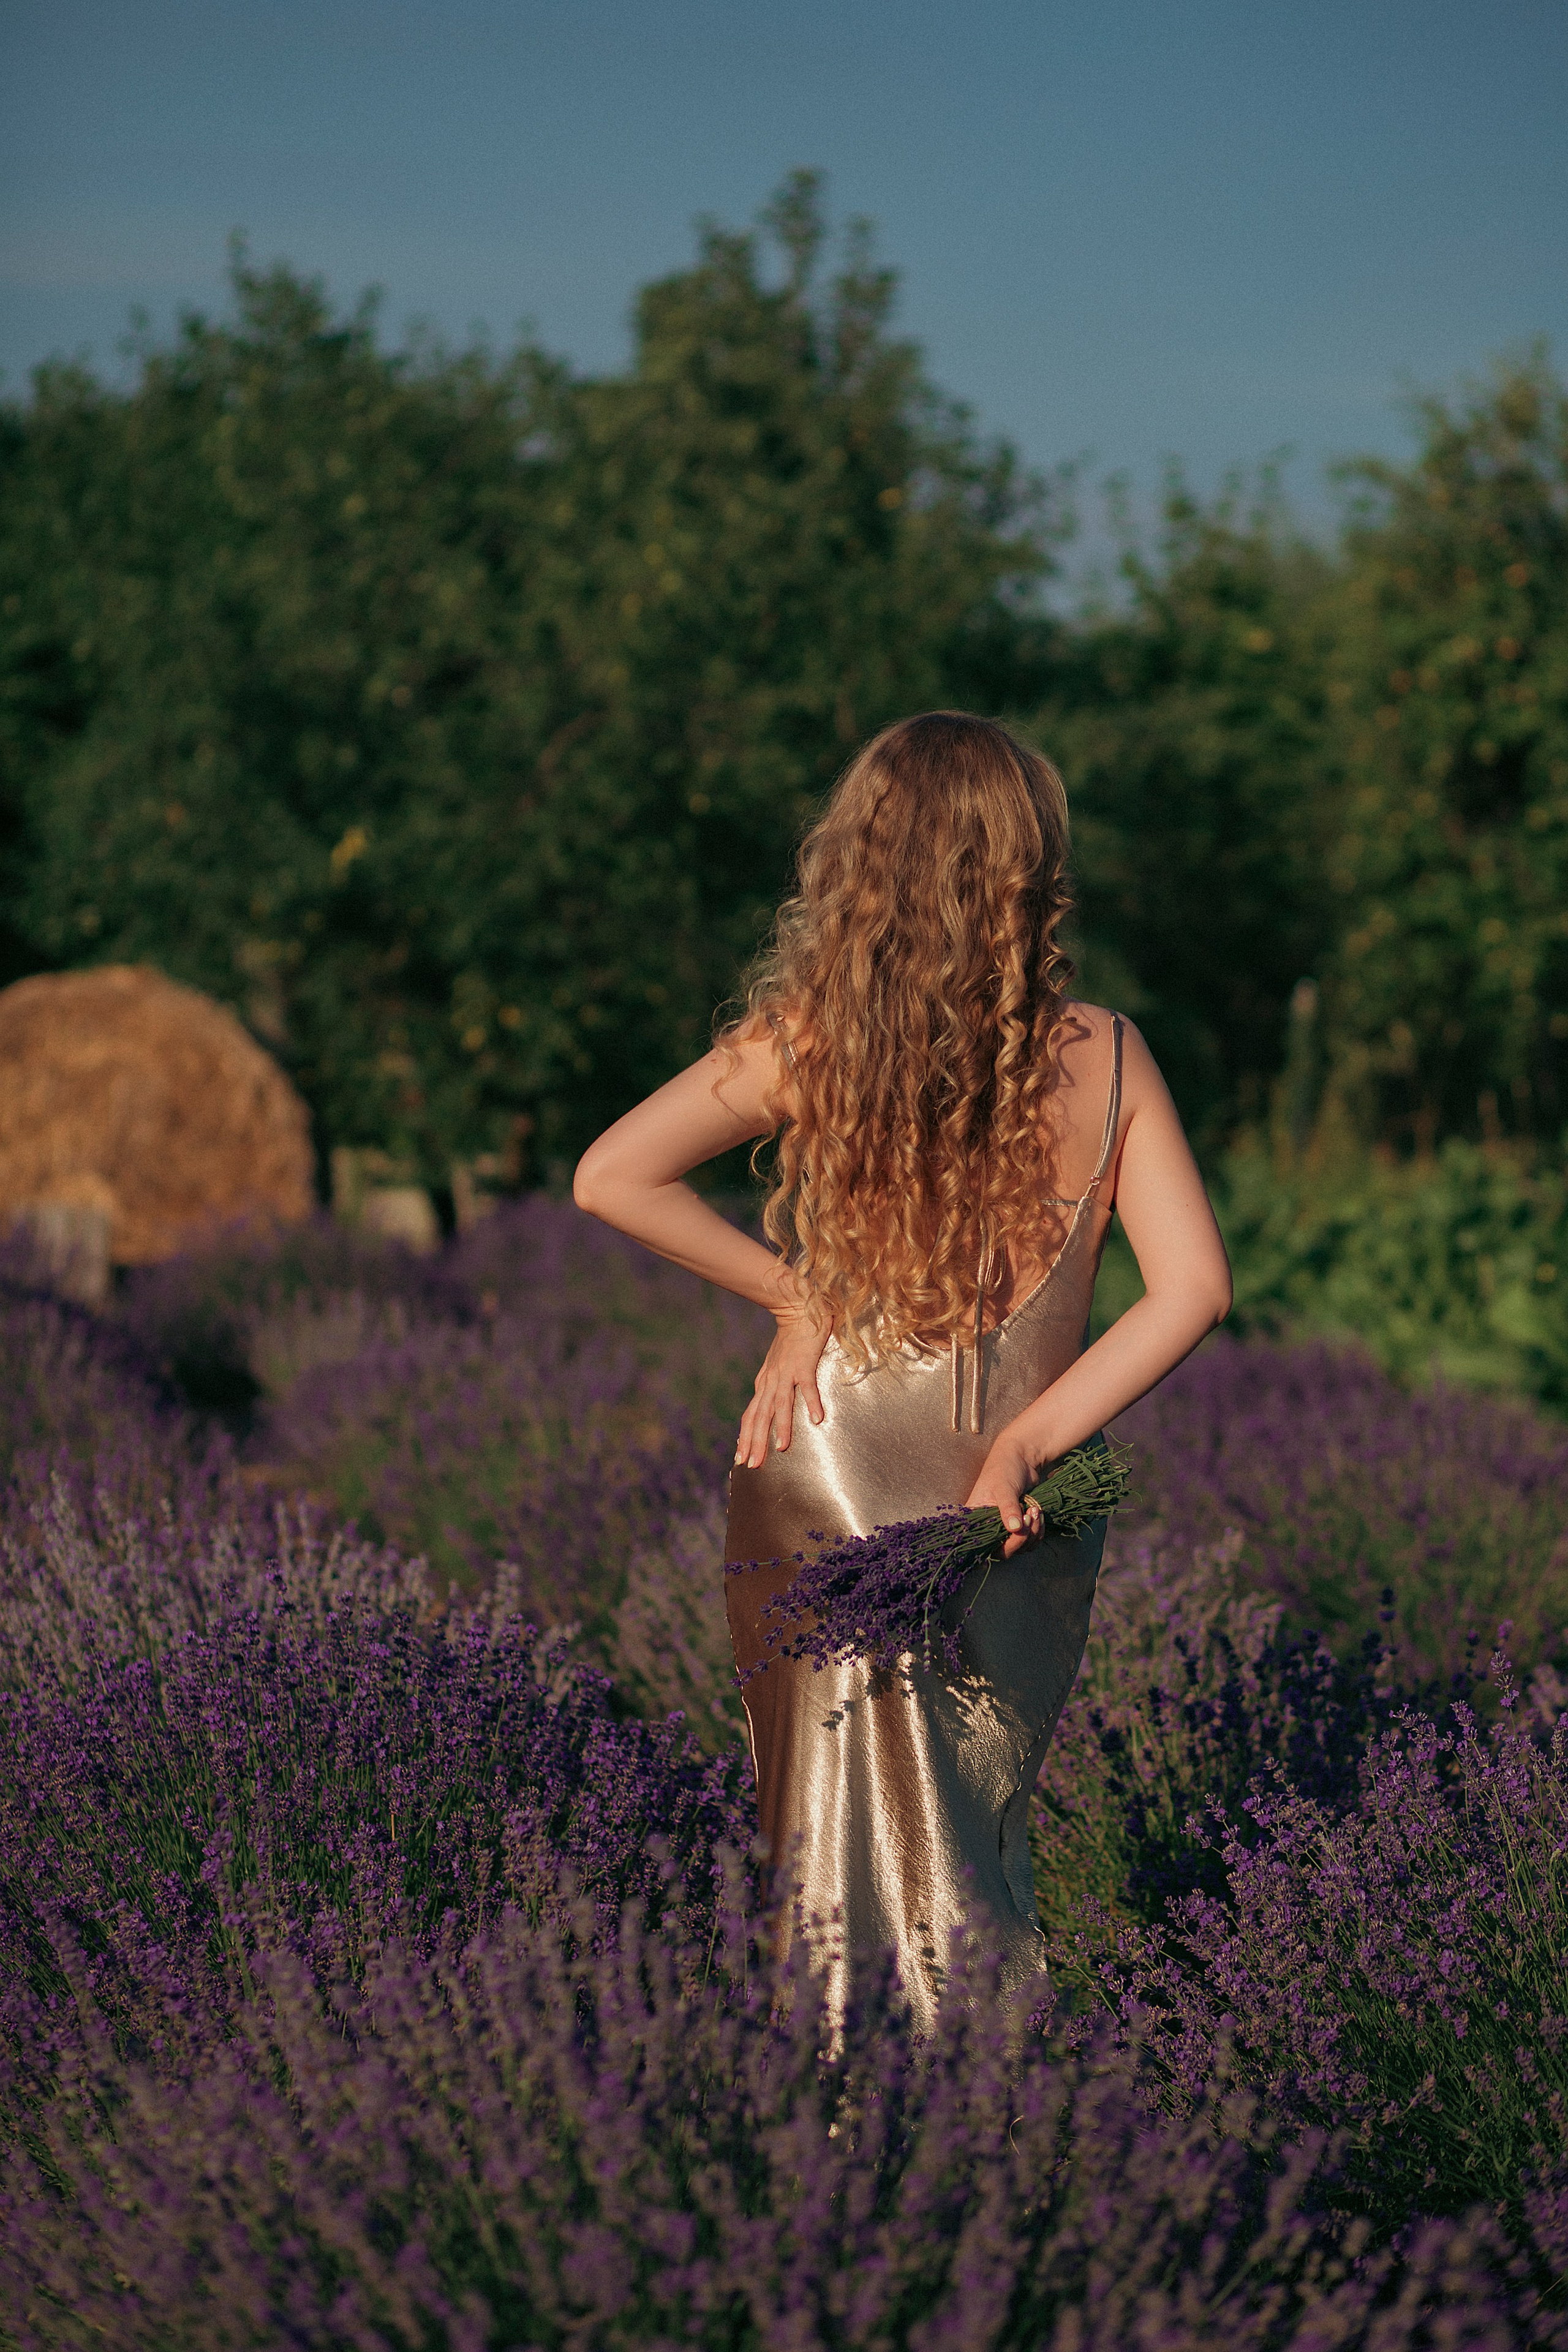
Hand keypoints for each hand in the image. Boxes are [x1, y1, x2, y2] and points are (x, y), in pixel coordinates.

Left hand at [736, 1309, 829, 1468]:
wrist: (797, 1309)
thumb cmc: (789, 1341)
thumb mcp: (775, 1367)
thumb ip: (772, 1387)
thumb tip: (767, 1408)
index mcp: (764, 1384)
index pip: (751, 1415)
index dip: (745, 1437)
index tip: (741, 1459)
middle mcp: (771, 1381)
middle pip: (761, 1416)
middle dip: (756, 1441)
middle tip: (753, 1465)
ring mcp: (786, 1373)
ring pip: (781, 1405)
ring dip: (782, 1426)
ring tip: (782, 1448)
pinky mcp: (804, 1364)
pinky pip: (808, 1386)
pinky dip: (811, 1402)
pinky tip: (816, 1419)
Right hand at [965, 1431, 1045, 1557]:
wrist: (1022, 1457)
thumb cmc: (1005, 1468)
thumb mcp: (1004, 1487)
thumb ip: (1008, 1508)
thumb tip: (1015, 1529)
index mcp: (975, 1519)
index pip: (983, 1545)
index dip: (999, 1545)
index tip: (1016, 1531)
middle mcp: (988, 1527)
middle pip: (1004, 1551)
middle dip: (1022, 1538)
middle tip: (1030, 1515)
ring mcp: (1005, 1528)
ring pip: (1020, 1547)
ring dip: (1033, 1533)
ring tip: (1036, 1510)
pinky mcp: (1020, 1526)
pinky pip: (1031, 1540)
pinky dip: (1038, 1531)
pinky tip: (1039, 1513)